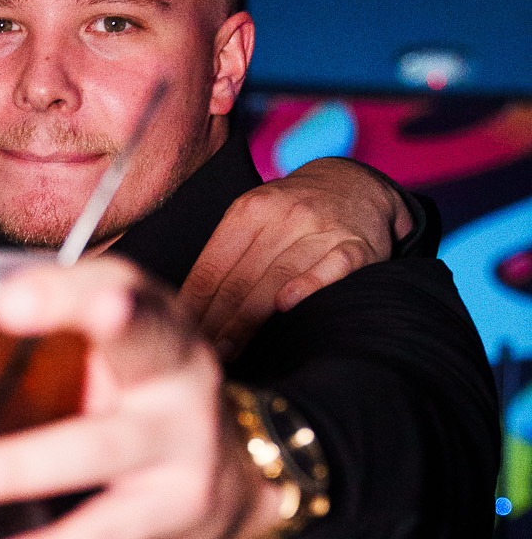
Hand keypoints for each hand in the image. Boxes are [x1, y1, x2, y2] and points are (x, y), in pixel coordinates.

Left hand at [0, 258, 278, 538]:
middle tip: (4, 319)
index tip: (6, 297)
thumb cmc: (138, 397)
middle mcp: (178, 370)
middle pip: (138, 340)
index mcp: (152, 317)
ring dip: (19, 463)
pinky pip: (102, 533)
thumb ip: (44, 336)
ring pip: (99, 448)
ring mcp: (181, 441)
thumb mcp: (108, 353)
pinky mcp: (175, 508)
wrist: (231, 476)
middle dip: (78, 321)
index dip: (62, 286)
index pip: (114, 280)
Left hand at [181, 158, 409, 359]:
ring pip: (278, 278)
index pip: (213, 267)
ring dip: (250, 320)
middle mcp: (284, 216)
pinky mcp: (355, 246)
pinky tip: (287, 307)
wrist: (356, 184)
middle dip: (217, 321)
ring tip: (229, 351)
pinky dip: (308, 286)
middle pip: (241, 278)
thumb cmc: (291, 214)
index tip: (182, 334)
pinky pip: (330, 269)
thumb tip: (187, 309)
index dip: (194, 306)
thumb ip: (226, 255)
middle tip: (201, 353)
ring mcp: (321, 229)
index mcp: (250, 210)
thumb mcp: (255, 217)